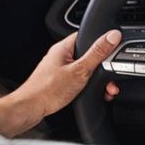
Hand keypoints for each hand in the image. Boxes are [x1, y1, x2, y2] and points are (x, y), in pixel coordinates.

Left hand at [0, 30, 121, 136]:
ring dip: (96, 78)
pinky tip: (90, 92)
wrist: (30, 109)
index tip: (114, 50)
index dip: (102, 42)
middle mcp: (61, 56)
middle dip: (102, 66)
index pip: (88, 35)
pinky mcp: (60, 81)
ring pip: (86, 68)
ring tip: (103, 88)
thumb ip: (97, 53)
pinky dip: (88, 85)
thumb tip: (112, 36)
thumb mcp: (80, 70)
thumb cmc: (47, 90)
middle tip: (108, 76)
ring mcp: (60, 69)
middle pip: (89, 54)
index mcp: (64, 47)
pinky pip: (80, 78)